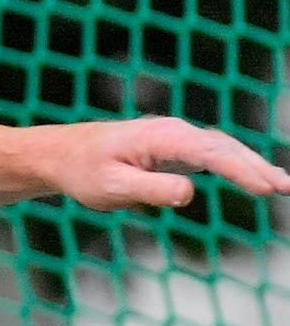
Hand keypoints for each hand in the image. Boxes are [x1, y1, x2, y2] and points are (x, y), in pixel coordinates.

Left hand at [40, 116, 289, 209]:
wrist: (59, 154)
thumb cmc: (83, 171)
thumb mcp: (111, 186)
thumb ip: (150, 189)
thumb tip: (188, 194)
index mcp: (160, 137)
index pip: (209, 153)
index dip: (239, 171)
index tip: (263, 187)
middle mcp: (172, 131)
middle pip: (224, 148)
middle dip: (256, 167)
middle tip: (285, 188)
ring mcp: (174, 137)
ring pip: (222, 148)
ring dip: (253, 164)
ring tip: (282, 185)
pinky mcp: (173, 147)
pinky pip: (212, 153)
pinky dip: (237, 163)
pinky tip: (257, 175)